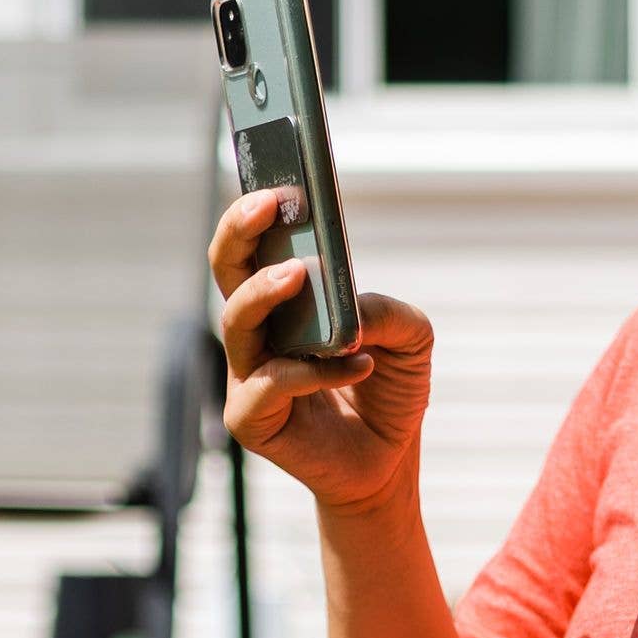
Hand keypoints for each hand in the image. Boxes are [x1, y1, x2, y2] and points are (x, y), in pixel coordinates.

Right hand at [208, 189, 435, 515]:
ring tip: (300, 274)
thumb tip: (350, 305)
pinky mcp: (251, 419)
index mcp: (283, 301)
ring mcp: (248, 375)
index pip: (254, 244)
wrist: (386, 462)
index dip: (253, 207)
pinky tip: (354, 365)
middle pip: (226, 269)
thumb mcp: (411, 339)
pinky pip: (268, 385)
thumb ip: (388, 312)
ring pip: (235, 323)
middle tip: (271, 203)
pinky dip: (311, 372)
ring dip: (266, 294)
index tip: (278, 175)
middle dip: (240, 230)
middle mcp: (257, 332)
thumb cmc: (388, 391)